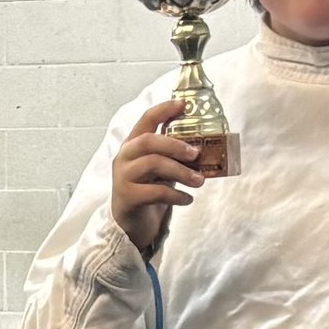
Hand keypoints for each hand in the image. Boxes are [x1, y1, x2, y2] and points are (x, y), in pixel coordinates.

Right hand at [109, 99, 206, 259]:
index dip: (164, 109)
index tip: (183, 104)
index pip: (146, 120)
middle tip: (197, 154)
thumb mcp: (162, 169)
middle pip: (149, 141)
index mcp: (133, 145)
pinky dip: (176, 195)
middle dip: (175, 145)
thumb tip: (205, 149)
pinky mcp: (127, 197)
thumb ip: (174, 157)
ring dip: (181, 171)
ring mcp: (123, 177)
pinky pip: (156, 192)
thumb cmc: (148, 190)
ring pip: (153, 164)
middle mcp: (125, 157)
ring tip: (199, 181)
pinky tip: (187, 199)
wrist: (130, 224)